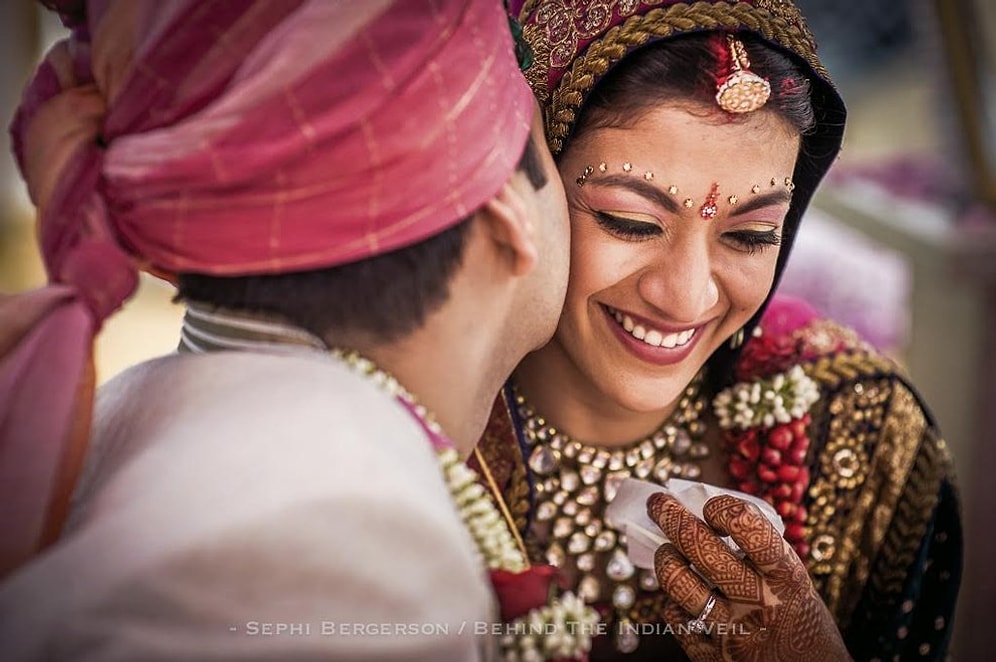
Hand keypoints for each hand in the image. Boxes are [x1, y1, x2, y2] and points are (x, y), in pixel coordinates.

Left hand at [646, 493, 850, 660]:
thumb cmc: (800, 620)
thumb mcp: (794, 582)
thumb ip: (759, 553)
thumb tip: (706, 515)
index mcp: (786, 578)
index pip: (748, 529)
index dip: (721, 509)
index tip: (710, 507)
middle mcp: (759, 603)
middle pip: (701, 547)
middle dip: (671, 516)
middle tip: (659, 503)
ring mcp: (733, 632)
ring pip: (679, 582)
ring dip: (666, 559)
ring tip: (667, 552)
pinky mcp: (713, 659)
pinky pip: (676, 621)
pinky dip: (673, 604)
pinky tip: (681, 598)